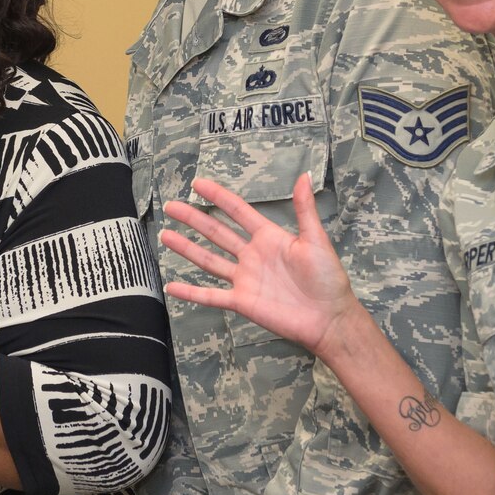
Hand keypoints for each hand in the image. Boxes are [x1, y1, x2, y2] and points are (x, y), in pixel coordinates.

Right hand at [161, 174, 364, 355]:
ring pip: (209, 260)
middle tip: (172, 206)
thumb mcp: (316, 240)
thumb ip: (305, 209)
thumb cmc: (327, 278)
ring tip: (165, 235)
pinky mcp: (241, 302)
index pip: (238, 211)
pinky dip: (191, 291)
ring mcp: (245, 279)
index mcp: (268, 237)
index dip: (218, 197)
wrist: (328, 318)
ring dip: (187, 248)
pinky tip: (172, 285)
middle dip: (193, 219)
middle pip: (217, 232)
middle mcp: (252, 255)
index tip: (198, 184)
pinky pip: (211, 296)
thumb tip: (303, 175)